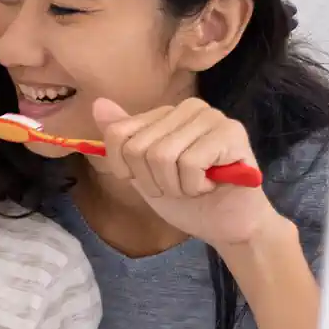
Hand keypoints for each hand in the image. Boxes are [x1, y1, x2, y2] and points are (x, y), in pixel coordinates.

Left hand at [92, 97, 281, 248]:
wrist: (227, 225)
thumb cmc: (187, 200)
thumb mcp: (143, 173)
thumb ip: (122, 141)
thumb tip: (98, 104)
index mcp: (165, 113)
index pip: (118, 133)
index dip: (124, 168)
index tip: (147, 180)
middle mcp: (188, 108)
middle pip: (138, 148)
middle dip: (153, 181)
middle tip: (178, 187)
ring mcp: (211, 117)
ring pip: (162, 156)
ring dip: (174, 186)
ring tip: (195, 186)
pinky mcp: (231, 133)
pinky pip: (189, 164)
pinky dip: (194, 186)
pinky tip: (211, 185)